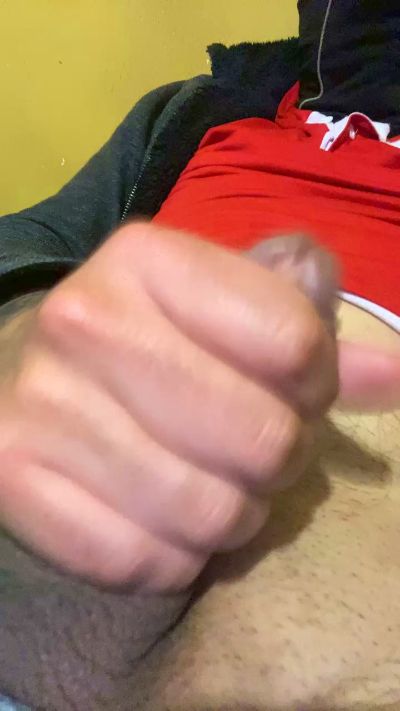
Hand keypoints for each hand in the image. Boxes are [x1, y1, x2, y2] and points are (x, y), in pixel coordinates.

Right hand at [0, 224, 370, 590]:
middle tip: (254, 449)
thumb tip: (395, 376)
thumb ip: (311, 331)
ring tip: (211, 485)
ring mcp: (39, 405)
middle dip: (279, 458)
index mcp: (146, 257)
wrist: (31, 379)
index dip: (316, 384)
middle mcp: (83, 320)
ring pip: (209, 512)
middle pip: (263, 437)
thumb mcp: (225, 309)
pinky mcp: (13, 480)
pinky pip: (144, 561)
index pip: (297, 346)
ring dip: (232, 515)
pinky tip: (158, 518)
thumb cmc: (148, 339)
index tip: (292, 391)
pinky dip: (172, 557)